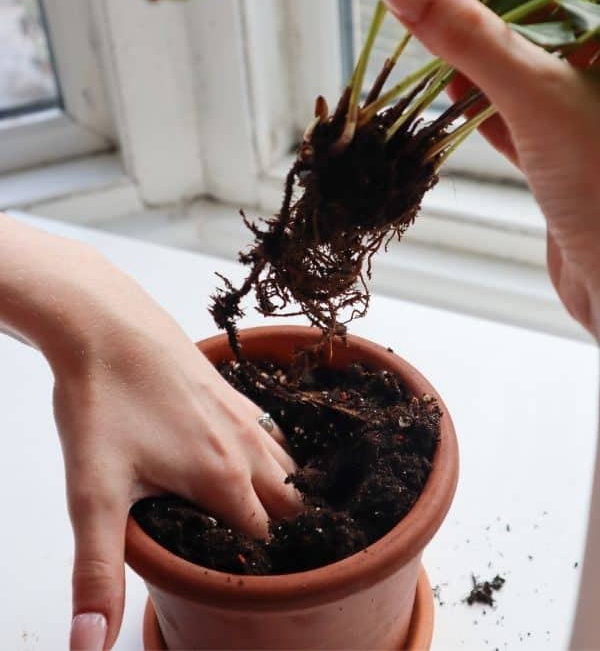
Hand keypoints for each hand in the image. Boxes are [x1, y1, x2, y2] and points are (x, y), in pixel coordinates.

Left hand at [0, 220, 300, 649]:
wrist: (104, 321)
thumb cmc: (101, 399)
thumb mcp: (92, 494)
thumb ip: (97, 572)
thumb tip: (89, 646)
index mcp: (224, 478)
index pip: (266, 541)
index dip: (258, 568)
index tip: (247, 584)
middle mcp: (246, 445)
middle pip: (288, 503)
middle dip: (283, 534)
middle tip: (259, 558)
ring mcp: (243, 411)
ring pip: (285, 464)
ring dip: (282, 493)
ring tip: (265, 519)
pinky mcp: (231, 386)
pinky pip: (270, 430)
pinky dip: (274, 454)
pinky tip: (248, 458)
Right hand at [371, 0, 599, 340]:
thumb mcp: (536, 94)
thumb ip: (467, 36)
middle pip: (549, 12)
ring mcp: (589, 114)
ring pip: (530, 65)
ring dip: (480, 54)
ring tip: (427, 27)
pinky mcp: (568, 155)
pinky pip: (521, 114)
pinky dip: (483, 103)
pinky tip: (446, 91)